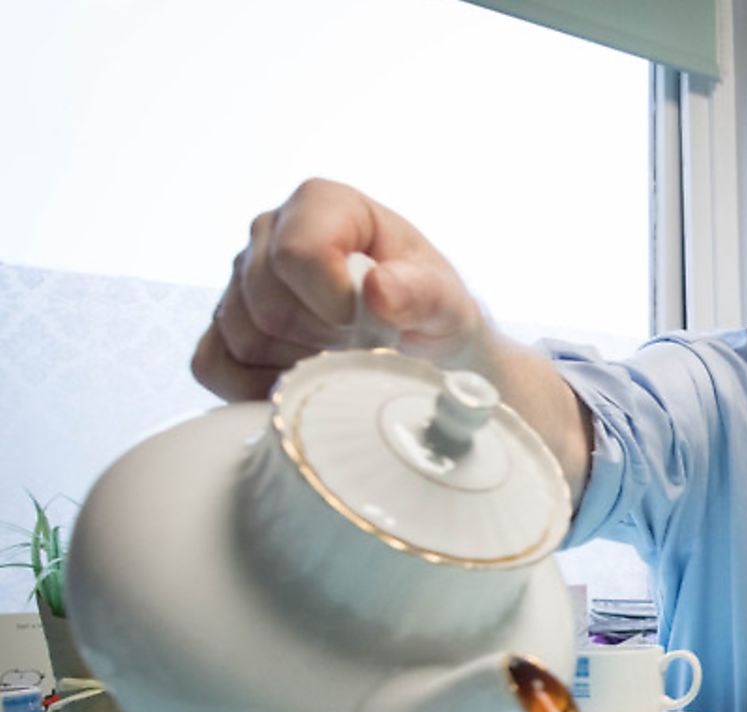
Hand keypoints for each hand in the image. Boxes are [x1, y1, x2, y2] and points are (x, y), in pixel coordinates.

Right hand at [190, 178, 490, 400]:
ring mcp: (241, 278)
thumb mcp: (447, 300)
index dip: (332, 300)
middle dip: (324, 338)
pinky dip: (257, 387)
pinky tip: (302, 381)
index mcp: (323, 204)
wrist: (418, 339)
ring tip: (342, 355)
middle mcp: (270, 232)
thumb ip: (423, 292)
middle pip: (268, 303)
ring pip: (243, 337)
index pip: (298, 252)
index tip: (370, 325)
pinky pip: (213, 364)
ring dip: (299, 363)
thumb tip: (378, 289)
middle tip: (365, 343)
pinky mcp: (224, 324)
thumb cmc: (428, 308)